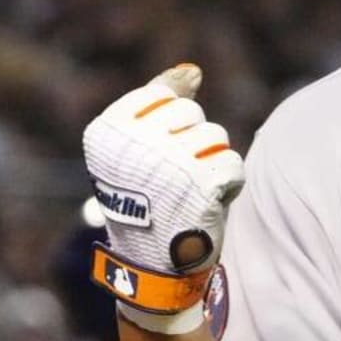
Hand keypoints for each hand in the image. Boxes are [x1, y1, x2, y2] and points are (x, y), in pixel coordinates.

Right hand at [82, 63, 244, 332]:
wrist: (153, 269)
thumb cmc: (147, 203)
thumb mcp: (139, 149)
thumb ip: (161, 103)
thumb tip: (192, 70)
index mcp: (107, 130)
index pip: (163, 95)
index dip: (170, 127)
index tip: (152, 161)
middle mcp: (133, 142)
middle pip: (192, 112)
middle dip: (193, 143)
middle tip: (172, 181)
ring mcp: (168, 162)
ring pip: (216, 136)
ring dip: (211, 164)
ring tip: (189, 193)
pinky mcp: (202, 183)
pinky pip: (233, 164)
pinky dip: (228, 186)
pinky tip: (206, 205)